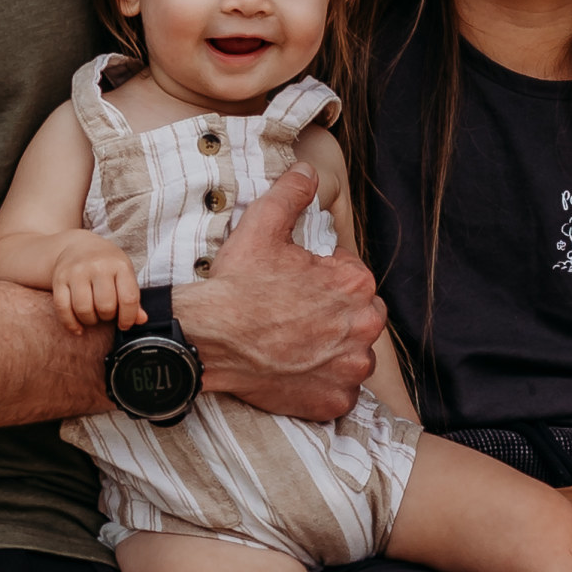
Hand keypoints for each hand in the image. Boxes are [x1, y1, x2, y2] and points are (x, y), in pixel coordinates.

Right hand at [51, 237, 142, 333]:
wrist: (79, 246)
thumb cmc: (107, 265)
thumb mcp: (124, 275)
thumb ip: (133, 298)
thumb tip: (141, 320)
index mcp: (120, 265)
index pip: (128, 299)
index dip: (128, 318)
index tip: (124, 324)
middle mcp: (98, 266)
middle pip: (105, 306)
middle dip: (107, 317)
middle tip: (106, 314)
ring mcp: (76, 272)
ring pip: (84, 309)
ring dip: (91, 320)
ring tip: (94, 316)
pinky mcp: (59, 279)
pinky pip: (63, 308)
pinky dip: (71, 324)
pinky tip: (78, 328)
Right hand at [176, 162, 383, 424]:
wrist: (208, 340)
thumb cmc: (236, 286)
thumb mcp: (262, 227)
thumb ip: (291, 194)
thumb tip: (307, 171)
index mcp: (355, 283)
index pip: (353, 277)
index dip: (323, 279)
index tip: (297, 286)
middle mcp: (363, 326)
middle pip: (360, 318)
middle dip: (336, 315)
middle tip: (296, 317)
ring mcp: (351, 369)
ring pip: (354, 356)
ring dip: (334, 351)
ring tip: (296, 345)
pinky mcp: (335, 401)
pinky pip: (340, 392)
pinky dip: (323, 385)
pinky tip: (296, 372)